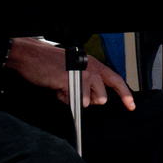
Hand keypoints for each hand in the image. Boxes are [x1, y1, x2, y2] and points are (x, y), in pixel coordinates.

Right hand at [4, 37, 135, 109]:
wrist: (31, 56)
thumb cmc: (50, 64)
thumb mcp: (75, 70)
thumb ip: (87, 83)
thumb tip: (94, 99)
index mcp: (93, 64)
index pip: (115, 80)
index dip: (125, 94)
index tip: (131, 106)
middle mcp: (91, 67)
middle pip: (102, 97)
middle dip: (89, 100)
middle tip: (74, 91)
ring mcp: (81, 74)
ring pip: (88, 101)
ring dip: (74, 99)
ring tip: (63, 87)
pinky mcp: (70, 81)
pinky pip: (74, 101)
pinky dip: (64, 99)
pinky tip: (57, 87)